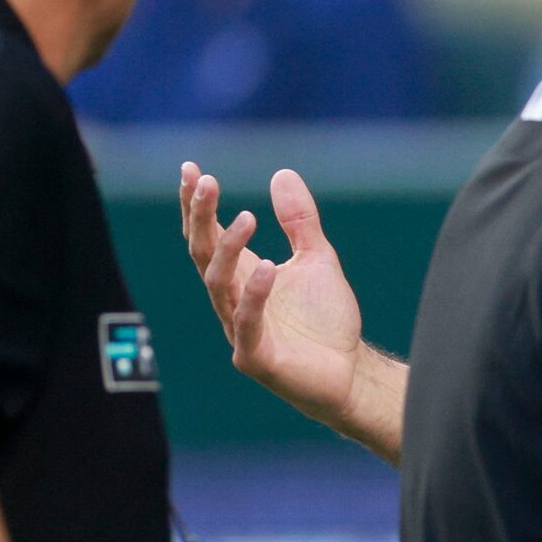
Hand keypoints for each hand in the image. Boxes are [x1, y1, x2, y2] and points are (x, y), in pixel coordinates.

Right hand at [180, 164, 370, 429]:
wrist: (350, 372)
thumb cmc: (326, 321)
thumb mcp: (317, 258)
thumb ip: (299, 221)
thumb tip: (281, 173)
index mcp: (242, 275)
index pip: (207, 235)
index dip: (197, 205)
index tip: (191, 169)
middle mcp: (232, 299)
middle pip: (203, 253)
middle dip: (201, 217)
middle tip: (204, 181)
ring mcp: (240, 329)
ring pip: (218, 284)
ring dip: (228, 248)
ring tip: (248, 217)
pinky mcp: (256, 357)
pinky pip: (247, 323)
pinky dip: (255, 294)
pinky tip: (267, 266)